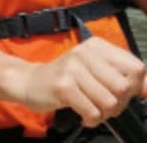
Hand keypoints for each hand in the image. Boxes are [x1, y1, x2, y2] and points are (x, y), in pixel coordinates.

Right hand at [16, 38, 146, 126]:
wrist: (30, 81)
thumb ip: (125, 78)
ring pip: (110, 102)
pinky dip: (91, 119)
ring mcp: (72, 68)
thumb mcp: (97, 70)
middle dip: (119, 104)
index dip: (134, 87)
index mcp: (98, 46)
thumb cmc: (68, 78)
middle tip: (104, 105)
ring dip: (104, 113)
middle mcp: (85, 52)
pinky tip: (83, 114)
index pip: (136, 68)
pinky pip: (92, 111)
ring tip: (92, 109)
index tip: (121, 93)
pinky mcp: (62, 86)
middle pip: (124, 87)